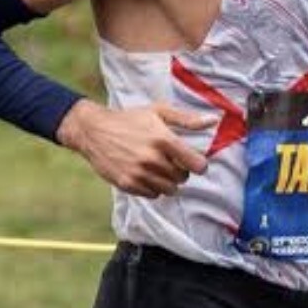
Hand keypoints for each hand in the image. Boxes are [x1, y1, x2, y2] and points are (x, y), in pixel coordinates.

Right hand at [58, 100, 217, 197]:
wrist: (93, 130)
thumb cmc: (129, 119)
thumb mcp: (158, 112)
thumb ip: (187, 119)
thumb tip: (213, 121)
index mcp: (163, 139)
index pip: (196, 165)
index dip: (198, 165)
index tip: (194, 162)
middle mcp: (152, 158)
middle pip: (183, 178)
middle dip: (180, 171)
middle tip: (169, 161)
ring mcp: (139, 173)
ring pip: (170, 189)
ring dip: (168, 181)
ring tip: (157, 167)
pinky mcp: (128, 184)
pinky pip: (153, 195)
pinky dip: (153, 187)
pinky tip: (145, 174)